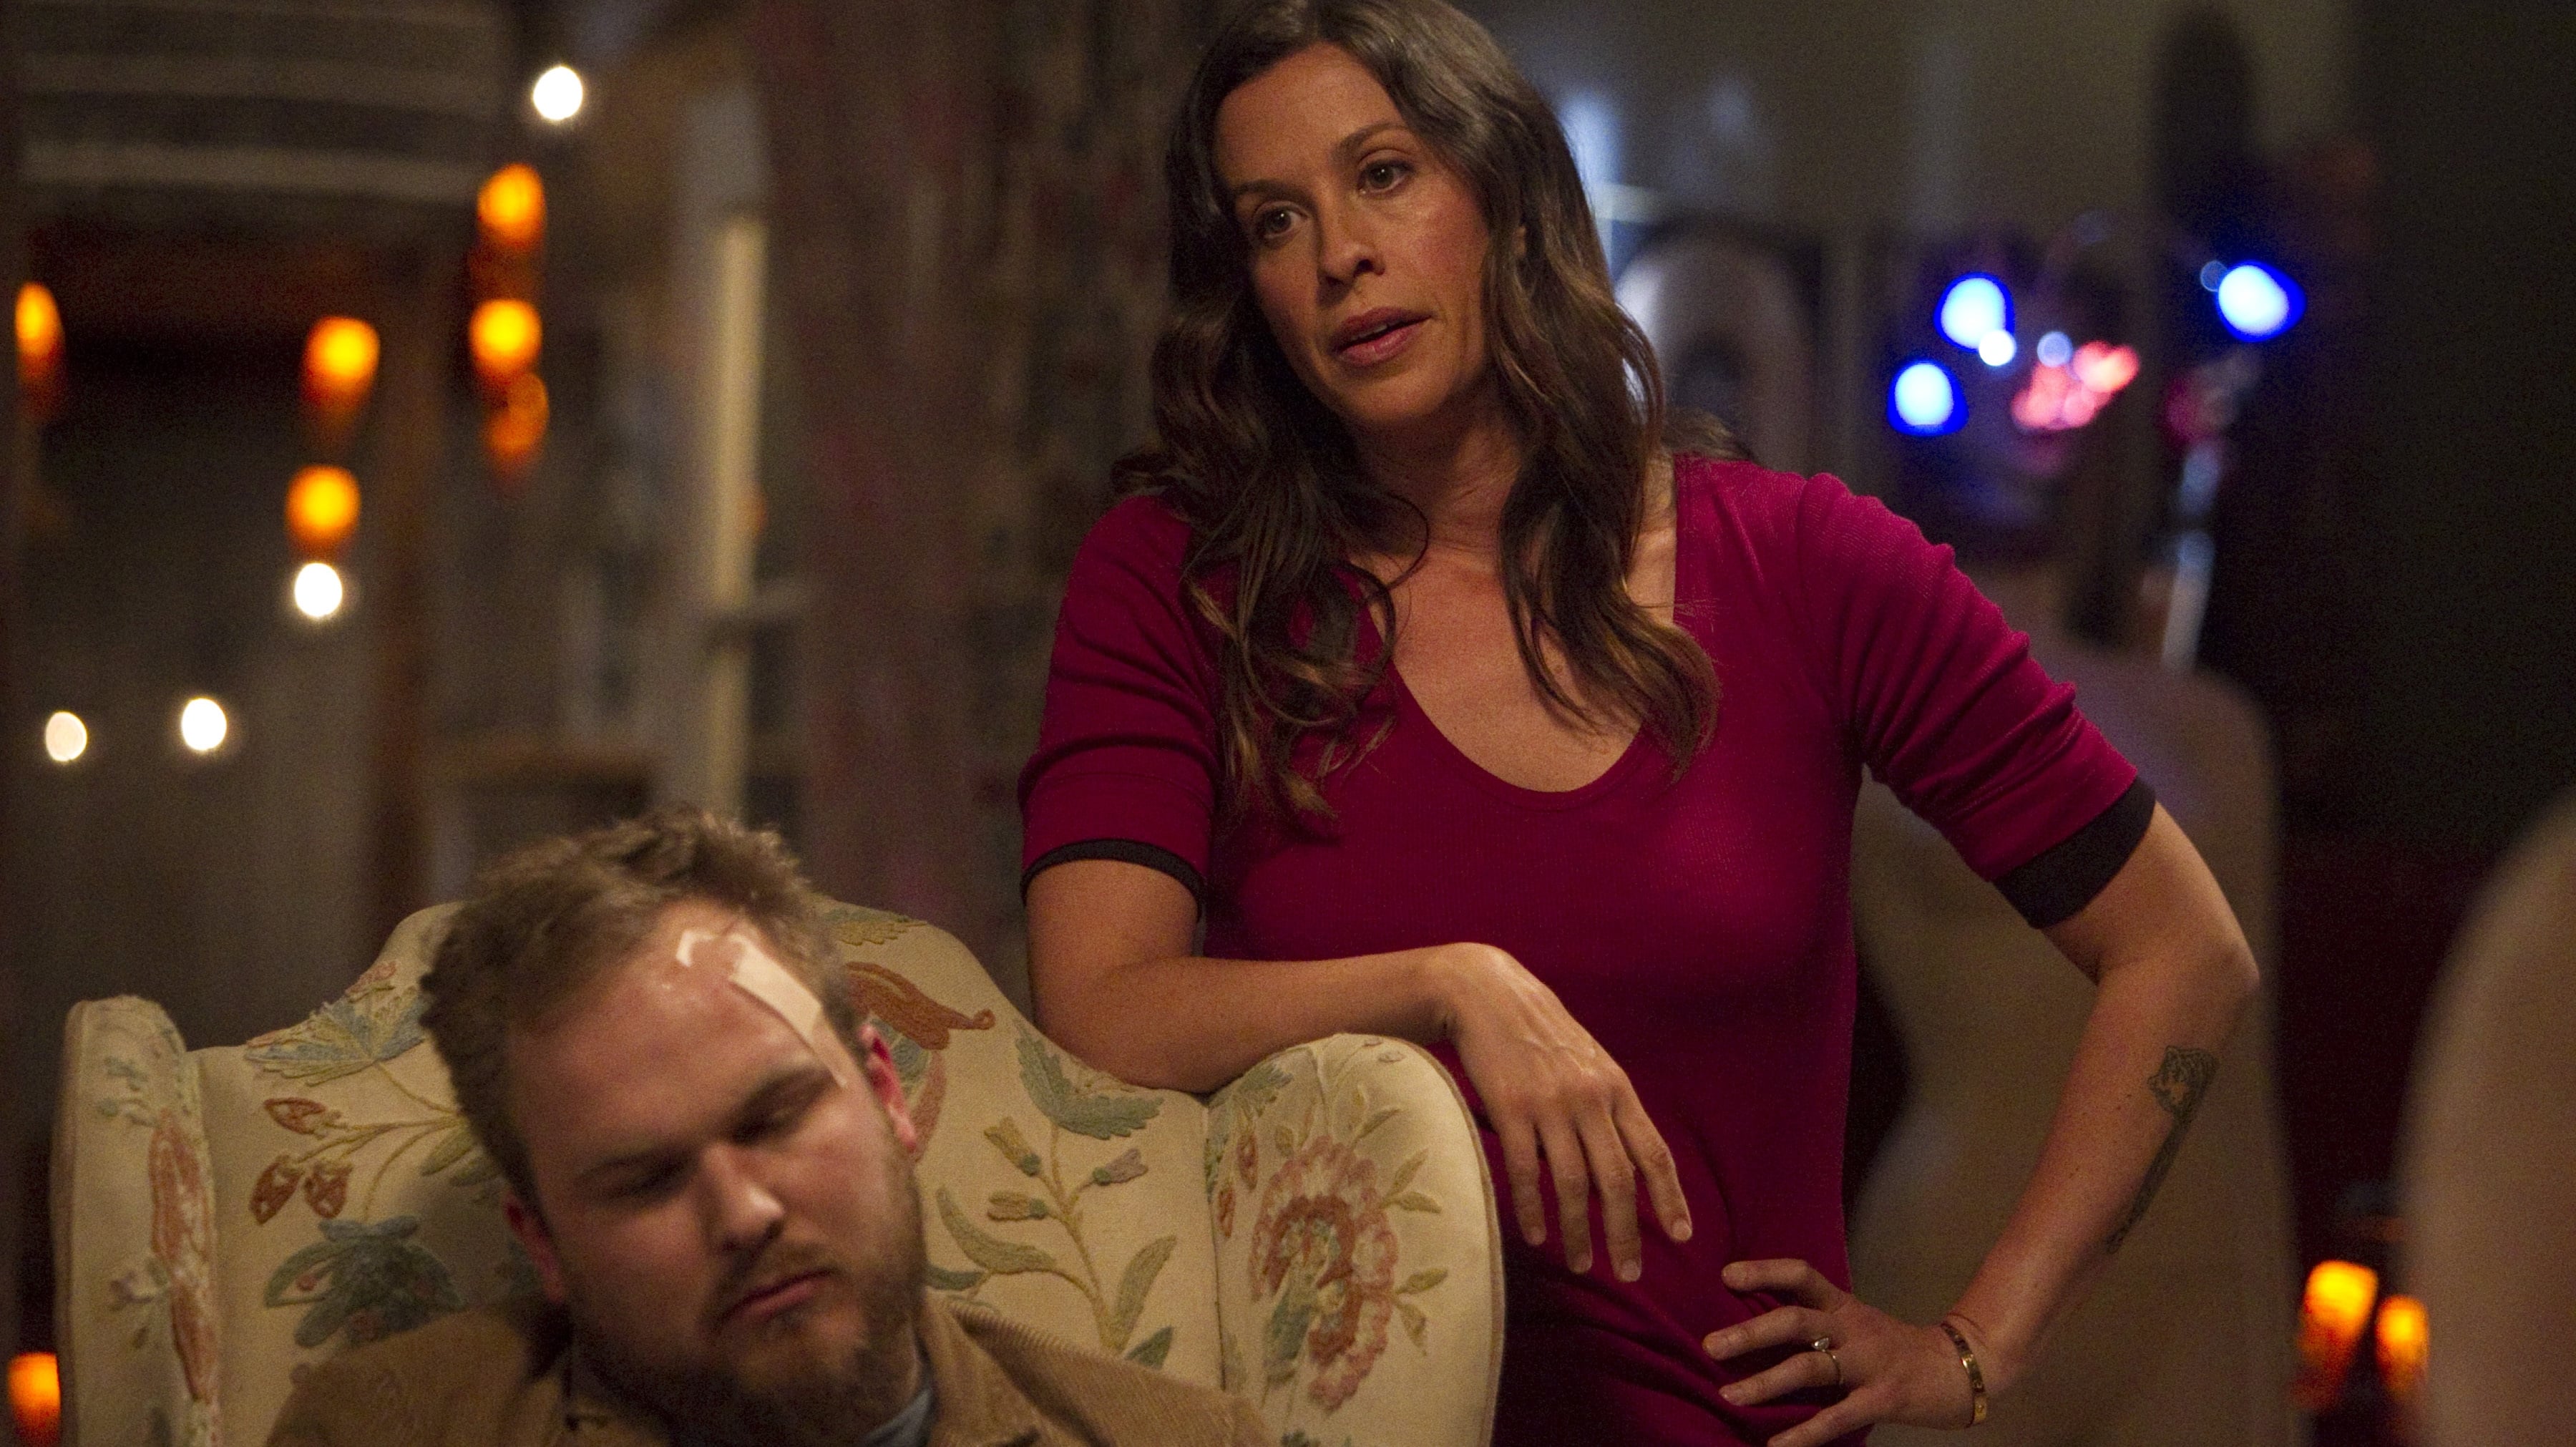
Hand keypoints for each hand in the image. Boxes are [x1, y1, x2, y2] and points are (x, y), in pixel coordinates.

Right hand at [1432, 942, 1689, 1279]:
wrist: (1487, 993)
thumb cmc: (1541, 1034)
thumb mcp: (1589, 1064)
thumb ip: (1608, 1110)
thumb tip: (1623, 1169)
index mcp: (1617, 1089)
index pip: (1654, 1153)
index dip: (1671, 1197)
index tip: (1682, 1237)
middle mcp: (1591, 1099)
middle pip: (1618, 1179)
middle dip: (1627, 1232)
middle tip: (1630, 1273)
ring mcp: (1550, 1105)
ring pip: (1573, 1183)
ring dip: (1579, 1231)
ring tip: (1582, 1264)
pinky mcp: (1510, 1109)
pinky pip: (1525, 1171)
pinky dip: (1533, 1209)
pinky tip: (1537, 1235)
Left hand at [1702, 1260, 1984, 1446]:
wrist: (1958, 1370)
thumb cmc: (1893, 1349)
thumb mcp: (1855, 1324)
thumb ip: (1814, 1323)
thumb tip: (1751, 1328)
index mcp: (1843, 1306)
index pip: (1802, 1275)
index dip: (1765, 1270)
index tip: (1725, 1274)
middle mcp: (1852, 1328)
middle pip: (1795, 1321)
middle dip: (1750, 1333)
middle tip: (1710, 1346)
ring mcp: (1869, 1363)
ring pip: (1810, 1367)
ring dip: (1765, 1383)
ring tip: (1728, 1396)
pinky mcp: (1883, 1398)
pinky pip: (1837, 1416)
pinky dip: (1805, 1433)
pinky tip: (1776, 1446)